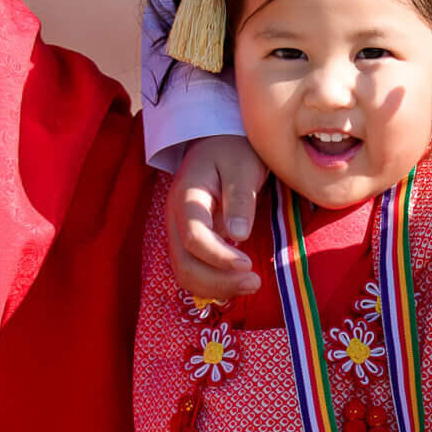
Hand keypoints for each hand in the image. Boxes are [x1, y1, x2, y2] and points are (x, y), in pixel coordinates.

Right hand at [167, 135, 266, 300]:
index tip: (248, 265)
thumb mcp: (243, 166)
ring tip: (251, 285)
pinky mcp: (189, 242)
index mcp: (187, 197)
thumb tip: (239, 235)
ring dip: (215, 287)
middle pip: (184, 264)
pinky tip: (237, 282)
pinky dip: (213, 284)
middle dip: (218, 281)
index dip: (219, 257)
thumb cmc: (233, 151)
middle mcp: (176, 219)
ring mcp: (179, 232)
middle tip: (255, 282)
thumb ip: (240, 199)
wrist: (217, 143)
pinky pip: (193, 271)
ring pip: (185, 273)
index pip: (194, 237)